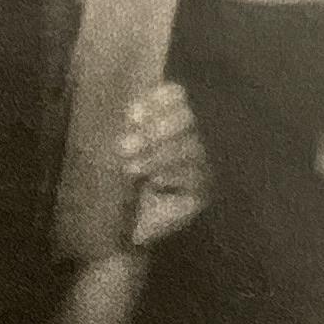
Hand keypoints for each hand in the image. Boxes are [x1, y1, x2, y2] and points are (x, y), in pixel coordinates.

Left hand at [116, 76, 207, 249]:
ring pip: (191, 147)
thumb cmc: (120, 183)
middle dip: (155, 130)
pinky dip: (172, 176)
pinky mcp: (203, 192)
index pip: (177, 94)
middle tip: (126, 147)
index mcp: (168, 121)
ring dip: (157, 156)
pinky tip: (155, 183)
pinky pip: (196, 176)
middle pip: (187, 118)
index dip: (159, 99)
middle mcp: (190, 138)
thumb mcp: (119, 150)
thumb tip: (135, 111)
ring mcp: (201, 165)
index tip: (134, 116)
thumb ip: (130, 127)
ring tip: (131, 169)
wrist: (123, 229)